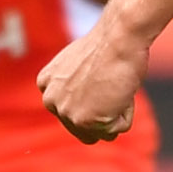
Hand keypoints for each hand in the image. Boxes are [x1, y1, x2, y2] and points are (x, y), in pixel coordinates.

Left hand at [38, 16, 148, 142]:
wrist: (118, 39)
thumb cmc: (108, 46)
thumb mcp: (79, 65)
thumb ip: (73, 86)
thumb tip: (85, 99)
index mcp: (46, 84)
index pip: (72, 112)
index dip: (94, 101)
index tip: (99, 80)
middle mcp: (50, 101)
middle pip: (85, 128)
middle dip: (104, 113)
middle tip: (110, 83)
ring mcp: (66, 113)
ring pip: (104, 131)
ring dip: (116, 113)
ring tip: (114, 86)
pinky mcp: (85, 122)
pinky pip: (119, 129)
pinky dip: (126, 113)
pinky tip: (121, 90)